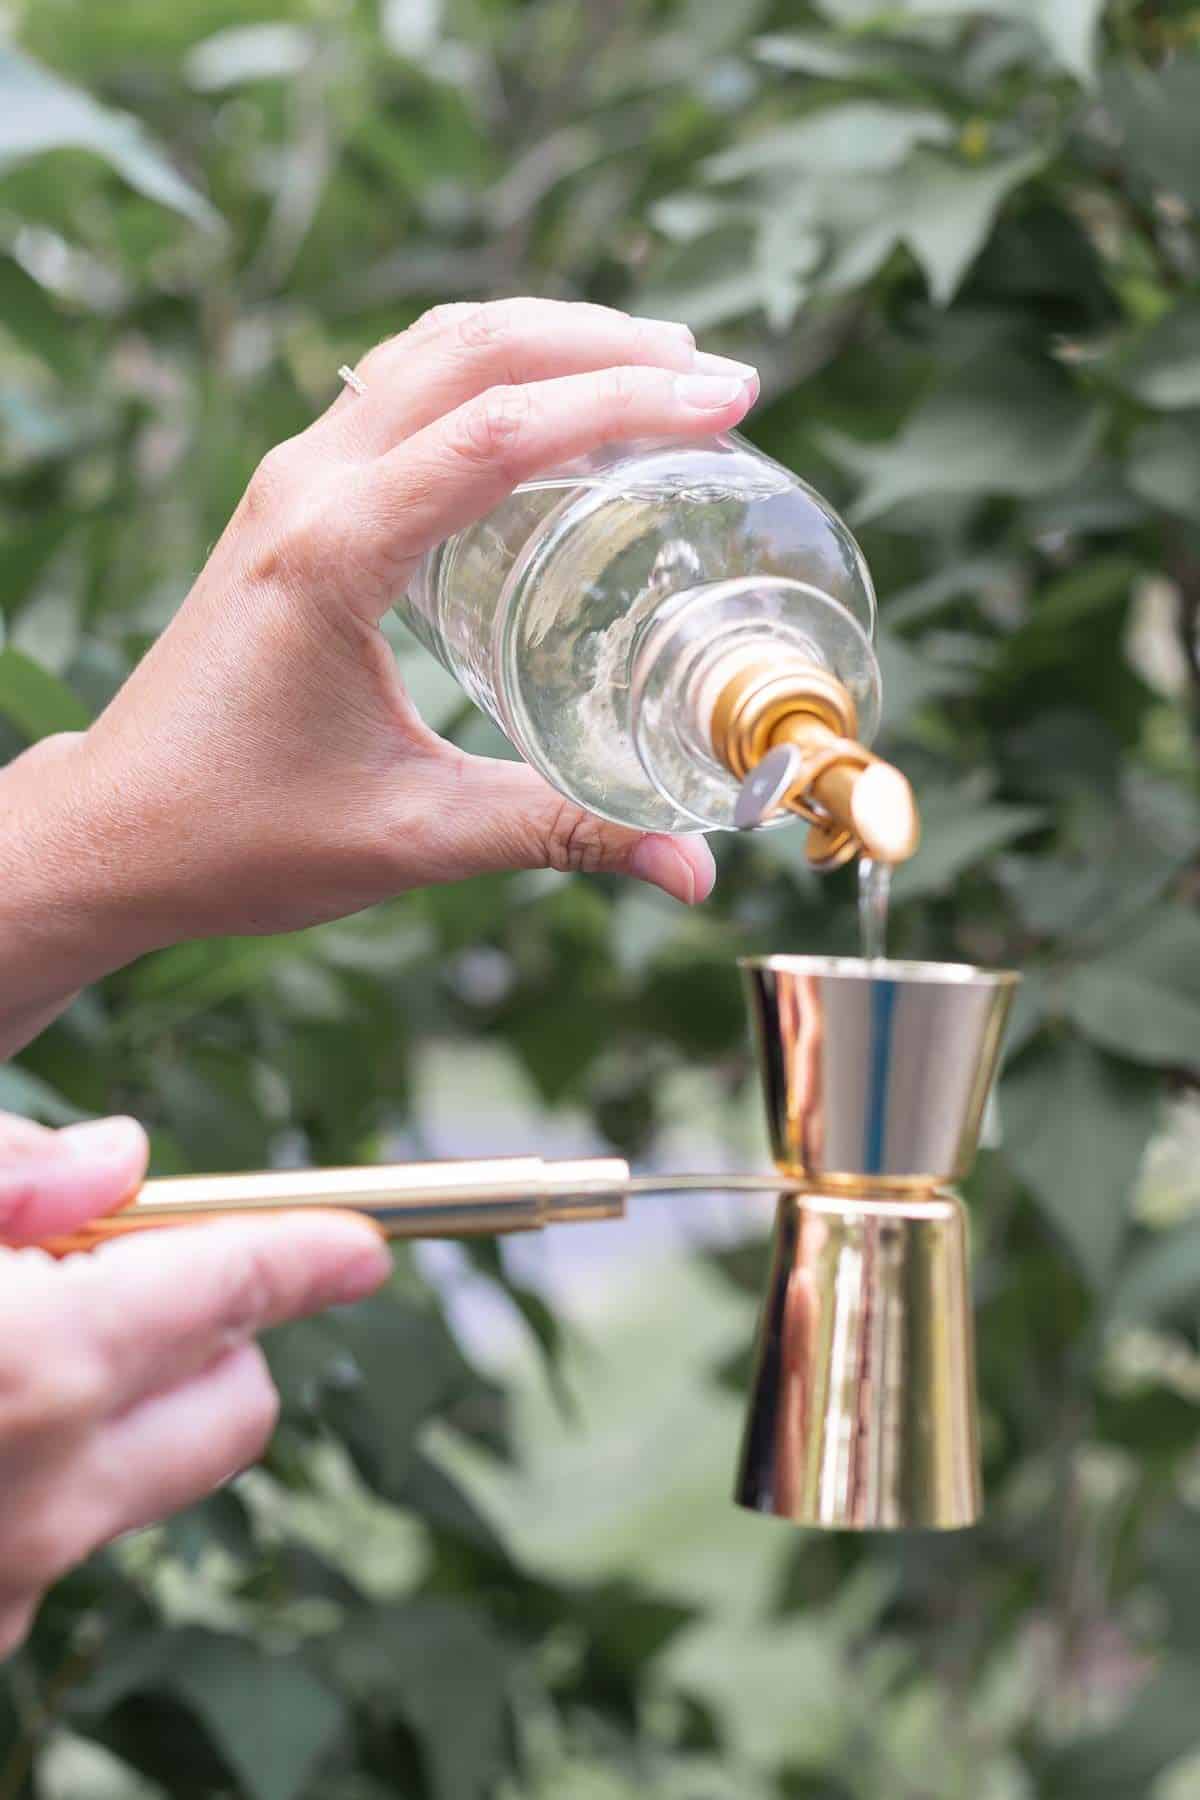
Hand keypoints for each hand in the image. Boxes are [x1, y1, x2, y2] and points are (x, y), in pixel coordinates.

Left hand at [0, 300, 756, 1037]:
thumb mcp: (415, 834)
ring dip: (540, 339)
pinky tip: (543, 415)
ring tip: (648, 364)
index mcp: (333, 555)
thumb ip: (562, 833)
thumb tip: (695, 870)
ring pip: (424, 353)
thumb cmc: (240, 835)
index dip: (622, 405)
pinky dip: (484, 374)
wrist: (115, 831)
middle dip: (599, 345)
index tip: (727, 402)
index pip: (496, 433)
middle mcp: (304, 490)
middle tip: (711, 375)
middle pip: (464, 350)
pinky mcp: (289, 504)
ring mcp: (290, 485)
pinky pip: (395, 392)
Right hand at [0, 1112, 389, 1656]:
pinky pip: (60, 1536)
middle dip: (218, 1331)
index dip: (310, 1251)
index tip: (363, 1248)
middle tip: (125, 1279)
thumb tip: (124, 1158)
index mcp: (32, 1368)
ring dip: (126, 1409)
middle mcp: (44, 1495)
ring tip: (15, 1351)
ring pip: (152, 1477)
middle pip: (237, 1403)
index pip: (230, 1288)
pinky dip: (47, 1476)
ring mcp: (11, 1584)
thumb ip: (15, 1172)